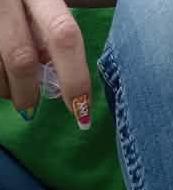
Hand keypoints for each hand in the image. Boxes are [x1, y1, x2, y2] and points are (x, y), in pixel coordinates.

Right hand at [0, 0, 91, 125]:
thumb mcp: (40, 2)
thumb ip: (50, 31)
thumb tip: (57, 78)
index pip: (63, 35)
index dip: (75, 78)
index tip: (81, 111)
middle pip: (21, 58)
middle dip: (27, 92)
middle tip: (29, 106)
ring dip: (4, 87)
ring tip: (8, 88)